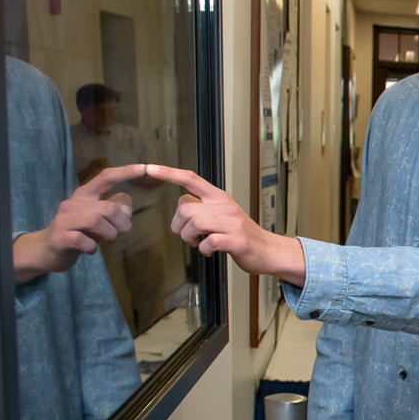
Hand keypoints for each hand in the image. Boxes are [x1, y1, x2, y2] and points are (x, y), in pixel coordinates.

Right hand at [10, 164, 144, 280]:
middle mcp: (72, 204)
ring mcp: (63, 220)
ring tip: (105, 240)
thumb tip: (126, 199)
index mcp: (84, 196)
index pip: (105, 177)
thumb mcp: (98, 219)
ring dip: (109, 235)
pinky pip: (83, 240)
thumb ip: (114, 209)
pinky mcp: (59, 238)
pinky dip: (92, 247)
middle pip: (109, 208)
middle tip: (121, 232)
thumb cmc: (78, 232)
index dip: (125, 172)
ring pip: (96, 221)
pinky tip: (90, 250)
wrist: (46, 251)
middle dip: (122, 223)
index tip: (145, 167)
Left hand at [144, 164, 306, 283]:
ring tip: (199, 243)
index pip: (191, 178)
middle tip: (189, 236)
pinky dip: (203, 249)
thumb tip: (182, 207)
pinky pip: (208, 242)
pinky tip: (210, 251)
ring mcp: (231, 222)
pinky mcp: (236, 240)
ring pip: (193, 223)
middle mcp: (225, 206)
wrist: (268, 250)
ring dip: (189, 238)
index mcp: (219, 197)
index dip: (169, 173)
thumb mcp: (222, 214)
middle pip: (185, 208)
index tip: (150, 168)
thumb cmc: (241, 234)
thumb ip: (202, 207)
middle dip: (178, 226)